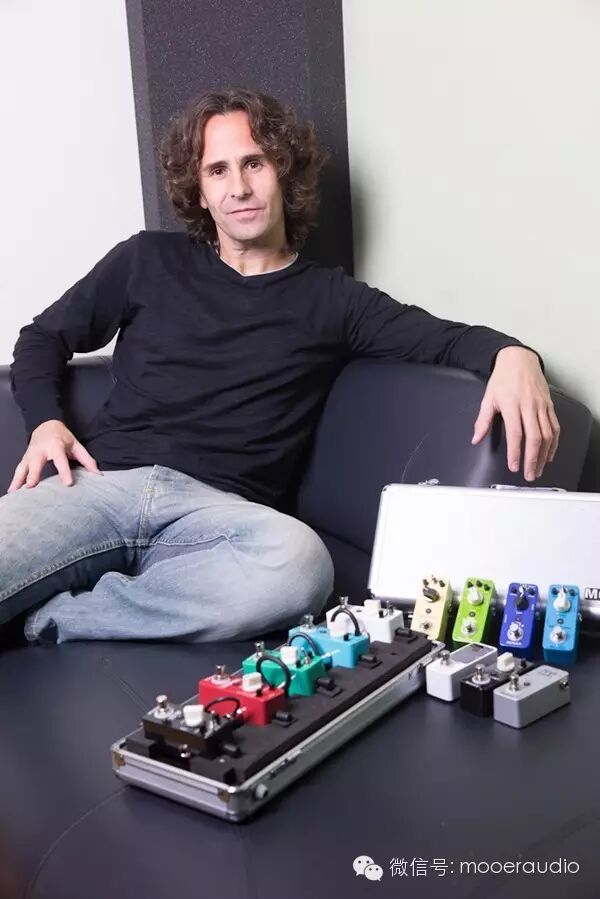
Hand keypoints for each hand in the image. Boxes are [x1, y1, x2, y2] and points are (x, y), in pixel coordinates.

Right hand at [7, 419, 101, 490]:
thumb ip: (86, 459)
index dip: (64, 471)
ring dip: (19, 479)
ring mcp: (30, 454)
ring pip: (23, 467)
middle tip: (31, 486)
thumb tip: (97, 473)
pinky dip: (15, 480)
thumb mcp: (76, 445)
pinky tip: (12, 491)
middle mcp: (41, 450)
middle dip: (33, 474)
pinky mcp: (25, 459)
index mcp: (56, 446)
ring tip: (16, 492)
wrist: (45, 425)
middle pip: (36, 463)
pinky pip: (19, 470)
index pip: (60, 460)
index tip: (68, 483)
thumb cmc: (63, 437)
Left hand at [471, 346, 559, 480]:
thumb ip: (482, 421)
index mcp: (512, 405)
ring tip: (539, 468)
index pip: (515, 433)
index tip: (514, 466)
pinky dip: (554, 443)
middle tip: (529, 474)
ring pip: (547, 434)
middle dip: (533, 459)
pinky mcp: (549, 405)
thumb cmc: (503, 378)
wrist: (519, 359)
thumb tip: (476, 439)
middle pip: (534, 437)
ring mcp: (541, 406)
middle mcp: (529, 406)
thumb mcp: (488, 398)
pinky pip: (555, 427)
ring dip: (544, 454)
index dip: (515, 452)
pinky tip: (549, 454)